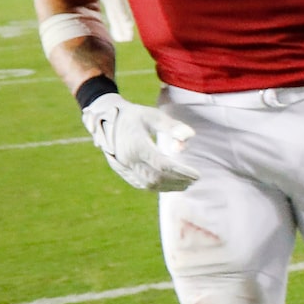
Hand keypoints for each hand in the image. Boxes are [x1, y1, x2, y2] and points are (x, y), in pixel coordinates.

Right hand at [82, 94, 197, 192]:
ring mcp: (122, 166)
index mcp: (137, 145)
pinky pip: (139, 184)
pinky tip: (169, 183)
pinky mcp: (120, 169)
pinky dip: (156, 186)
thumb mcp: (154, 115)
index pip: (164, 165)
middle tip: (193, 181)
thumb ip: (173, 126)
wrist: (106, 117)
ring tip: (185, 184)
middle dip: (177, 182)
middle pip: (156, 179)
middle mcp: (127, 159)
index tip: (197, 175)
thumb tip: (190, 136)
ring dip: (168, 187)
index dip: (182, 172)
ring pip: (147, 185)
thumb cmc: (135, 115)